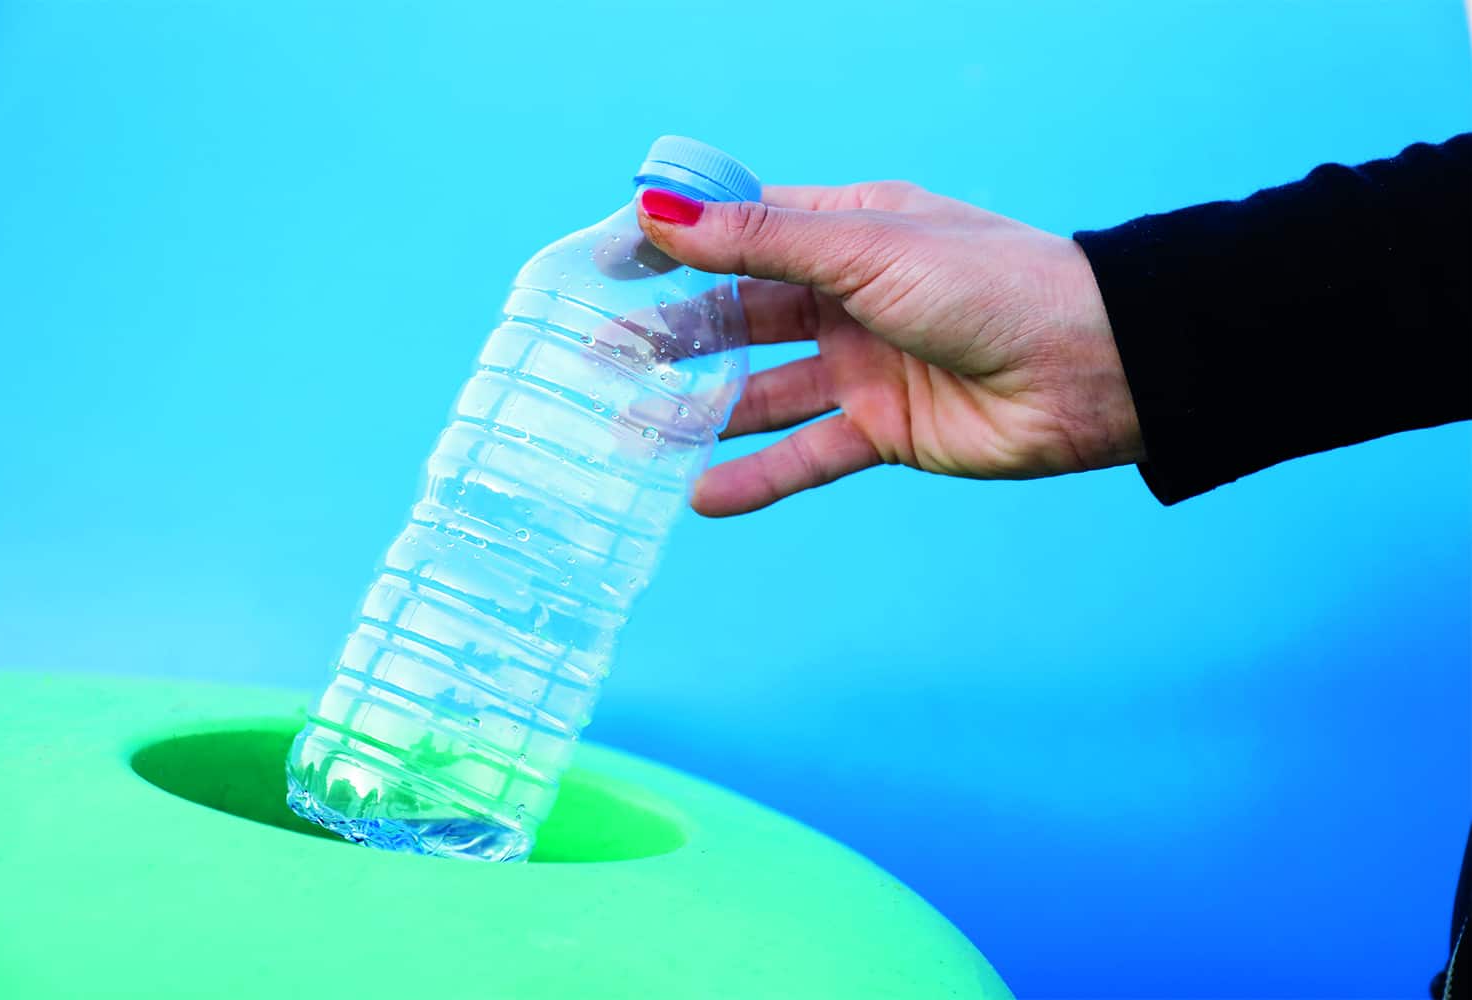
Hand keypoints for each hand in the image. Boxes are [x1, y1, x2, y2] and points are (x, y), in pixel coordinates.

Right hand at [636, 182, 1143, 516]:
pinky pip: (808, 453)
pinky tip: (702, 495)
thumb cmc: (990, 283)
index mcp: (849, 229)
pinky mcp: (885, 430)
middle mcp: (849, 296)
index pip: (742, 231)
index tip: (604, 262)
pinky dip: (759, 475)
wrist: (1091, 368)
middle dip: (671, 333)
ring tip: (630, 426)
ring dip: (701, 408)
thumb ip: (761, 241)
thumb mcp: (866, 246)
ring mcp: (865, 365)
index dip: (674, 244)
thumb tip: (658, 210)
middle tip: (597, 354)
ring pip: (764, 389)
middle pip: (740, 315)